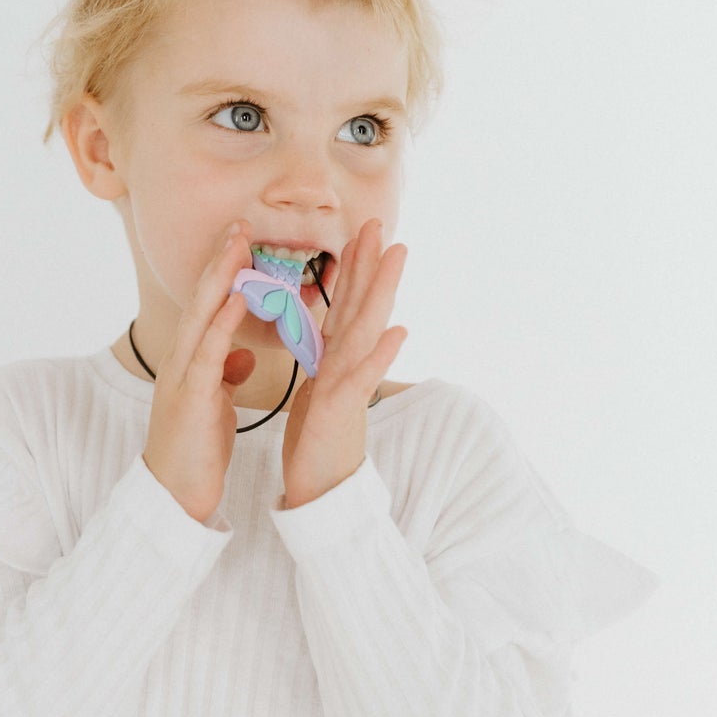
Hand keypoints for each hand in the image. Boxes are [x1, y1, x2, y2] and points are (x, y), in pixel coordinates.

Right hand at [142, 219, 258, 523]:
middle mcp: (182, 360)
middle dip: (220, 260)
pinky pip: (209, 352)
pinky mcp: (190, 397)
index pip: (207, 306)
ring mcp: (182, 375)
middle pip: (201, 299)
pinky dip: (224, 322)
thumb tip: (240, 357)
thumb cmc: (195, 451)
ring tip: (239, 245)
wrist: (175, 498)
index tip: (241, 239)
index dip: (223, 271)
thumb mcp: (215, 405)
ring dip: (220, 277)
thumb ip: (224, 375)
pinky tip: (240, 297)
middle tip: (240, 223)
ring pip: (200, 315)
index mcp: (190, 361)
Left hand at [281, 218, 408, 509]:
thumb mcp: (318, 389)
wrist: (319, 491)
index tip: (359, 233)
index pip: (345, 303)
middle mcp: (349, 365)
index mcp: (336, 358)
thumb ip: (330, 358)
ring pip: (367, 329)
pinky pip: (362, 378)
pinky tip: (400, 330)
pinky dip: (381, 354)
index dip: (353, 268)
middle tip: (381, 224)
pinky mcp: (343, 409)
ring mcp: (350, 384)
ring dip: (383, 291)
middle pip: (362, 306)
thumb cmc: (317, 441)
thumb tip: (336, 331)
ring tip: (397, 257)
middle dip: (371, 265)